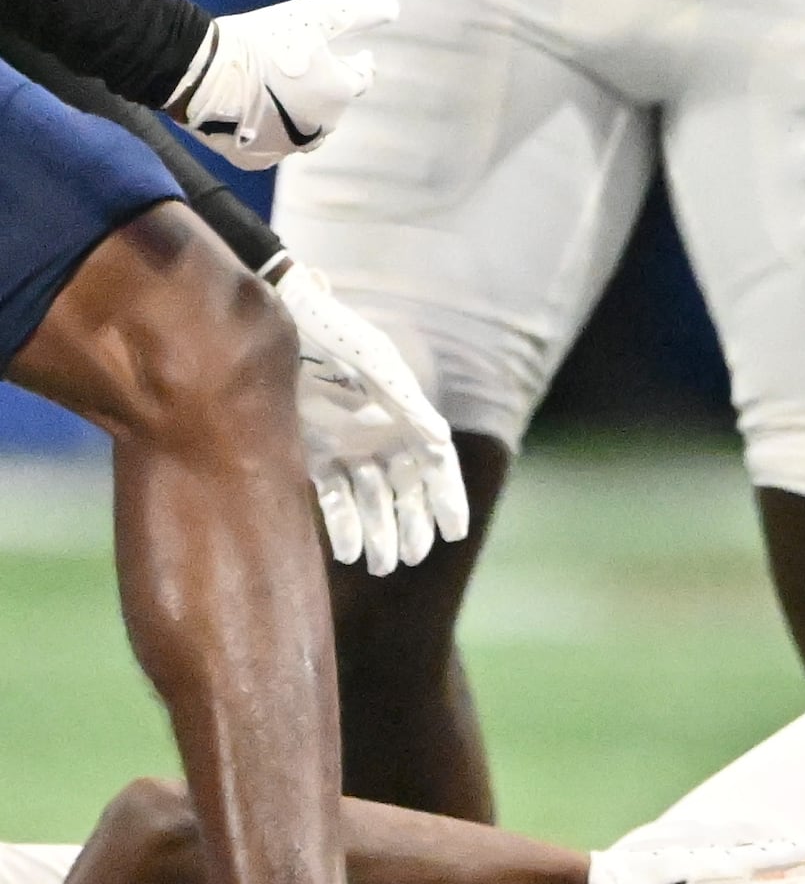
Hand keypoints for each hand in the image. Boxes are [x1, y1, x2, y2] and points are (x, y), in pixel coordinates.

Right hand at [171, 0, 398, 165]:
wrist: (200, 71)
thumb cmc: (260, 42)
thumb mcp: (315, 17)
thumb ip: (360, 12)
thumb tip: (394, 5)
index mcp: (340, 92)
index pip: (362, 77)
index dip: (361, 64)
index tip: (361, 56)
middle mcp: (321, 126)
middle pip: (331, 106)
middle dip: (327, 89)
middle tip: (311, 72)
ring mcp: (287, 146)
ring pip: (303, 131)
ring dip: (300, 115)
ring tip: (286, 97)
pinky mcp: (254, 156)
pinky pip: (269, 145)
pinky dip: (267, 132)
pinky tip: (258, 118)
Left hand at [272, 259, 467, 575]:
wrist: (273, 318)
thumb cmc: (329, 332)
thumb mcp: (371, 360)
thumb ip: (404, 398)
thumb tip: (438, 439)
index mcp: (404, 412)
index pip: (437, 464)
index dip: (448, 498)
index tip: (453, 533)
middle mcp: (379, 432)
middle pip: (406, 489)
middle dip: (412, 525)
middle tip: (412, 557)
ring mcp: (345, 444)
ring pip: (371, 499)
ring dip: (378, 532)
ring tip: (381, 565)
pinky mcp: (310, 451)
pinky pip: (332, 497)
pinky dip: (342, 525)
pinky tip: (346, 553)